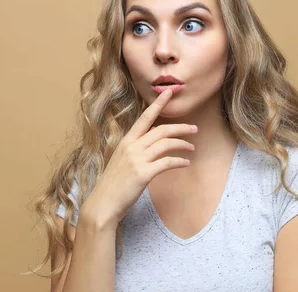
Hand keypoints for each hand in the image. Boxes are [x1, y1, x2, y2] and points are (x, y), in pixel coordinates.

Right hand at [81, 89, 196, 226]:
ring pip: (166, 144)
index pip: (145, 117)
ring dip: (183, 144)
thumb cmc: (113, 185)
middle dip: (181, 127)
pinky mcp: (143, 174)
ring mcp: (137, 159)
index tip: (170, 92)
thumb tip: (152, 138)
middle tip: (194, 129)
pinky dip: (179, 161)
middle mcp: (132, 147)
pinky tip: (185, 163)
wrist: (102, 204)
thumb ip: (136, 148)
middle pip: (161, 130)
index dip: (158, 104)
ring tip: (192, 148)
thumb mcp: (122, 160)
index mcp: (126, 141)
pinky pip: (167, 163)